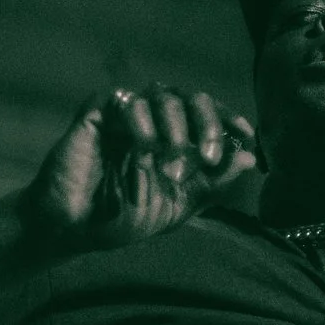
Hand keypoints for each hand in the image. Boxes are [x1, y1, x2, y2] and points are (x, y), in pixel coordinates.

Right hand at [24, 84, 257, 251]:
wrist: (75, 230)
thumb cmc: (124, 216)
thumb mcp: (179, 205)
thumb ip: (212, 183)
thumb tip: (249, 159)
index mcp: (173, 136)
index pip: (208, 113)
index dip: (228, 119)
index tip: (247, 135)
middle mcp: (152, 119)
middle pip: (191, 97)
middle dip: (207, 125)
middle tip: (208, 158)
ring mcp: (124, 114)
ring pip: (162, 95)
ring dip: (176, 131)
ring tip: (171, 169)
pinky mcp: (96, 113)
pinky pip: (126, 99)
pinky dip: (142, 122)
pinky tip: (144, 149)